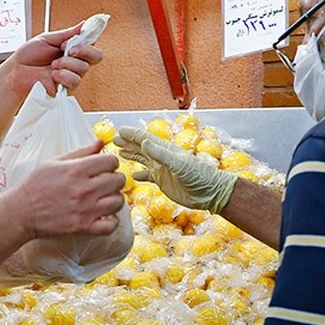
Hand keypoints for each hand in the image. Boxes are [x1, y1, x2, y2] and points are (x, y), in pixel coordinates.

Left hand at [5, 20, 104, 97]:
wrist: (16, 72)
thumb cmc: (28, 56)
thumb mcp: (48, 39)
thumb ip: (68, 34)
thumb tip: (83, 25)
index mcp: (71, 49)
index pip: (91, 43)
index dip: (91, 37)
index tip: (86, 32)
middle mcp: (74, 62)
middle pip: (95, 56)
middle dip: (84, 50)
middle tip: (69, 49)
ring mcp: (71, 75)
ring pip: (83, 68)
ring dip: (67, 63)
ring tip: (53, 64)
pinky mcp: (66, 88)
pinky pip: (75, 80)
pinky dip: (63, 75)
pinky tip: (53, 74)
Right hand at [15, 142, 124, 238]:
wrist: (21, 212)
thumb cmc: (35, 185)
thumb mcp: (55, 162)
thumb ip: (81, 152)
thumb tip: (101, 143)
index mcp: (76, 170)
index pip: (112, 161)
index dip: (110, 163)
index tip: (104, 168)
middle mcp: (84, 189)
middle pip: (119, 180)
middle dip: (114, 179)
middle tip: (105, 183)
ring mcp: (85, 209)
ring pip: (118, 201)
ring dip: (114, 199)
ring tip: (104, 199)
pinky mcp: (83, 227)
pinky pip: (111, 225)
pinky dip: (111, 221)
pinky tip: (104, 216)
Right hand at [115, 125, 236, 213]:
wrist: (210, 193)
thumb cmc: (199, 176)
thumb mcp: (179, 164)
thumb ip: (161, 154)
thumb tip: (144, 142)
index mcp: (166, 150)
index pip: (145, 139)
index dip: (132, 135)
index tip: (119, 131)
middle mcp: (162, 158)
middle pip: (142, 147)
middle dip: (128, 142)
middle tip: (114, 139)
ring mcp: (162, 169)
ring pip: (143, 159)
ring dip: (132, 155)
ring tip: (120, 151)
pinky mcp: (163, 181)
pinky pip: (148, 176)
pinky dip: (140, 175)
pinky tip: (133, 175)